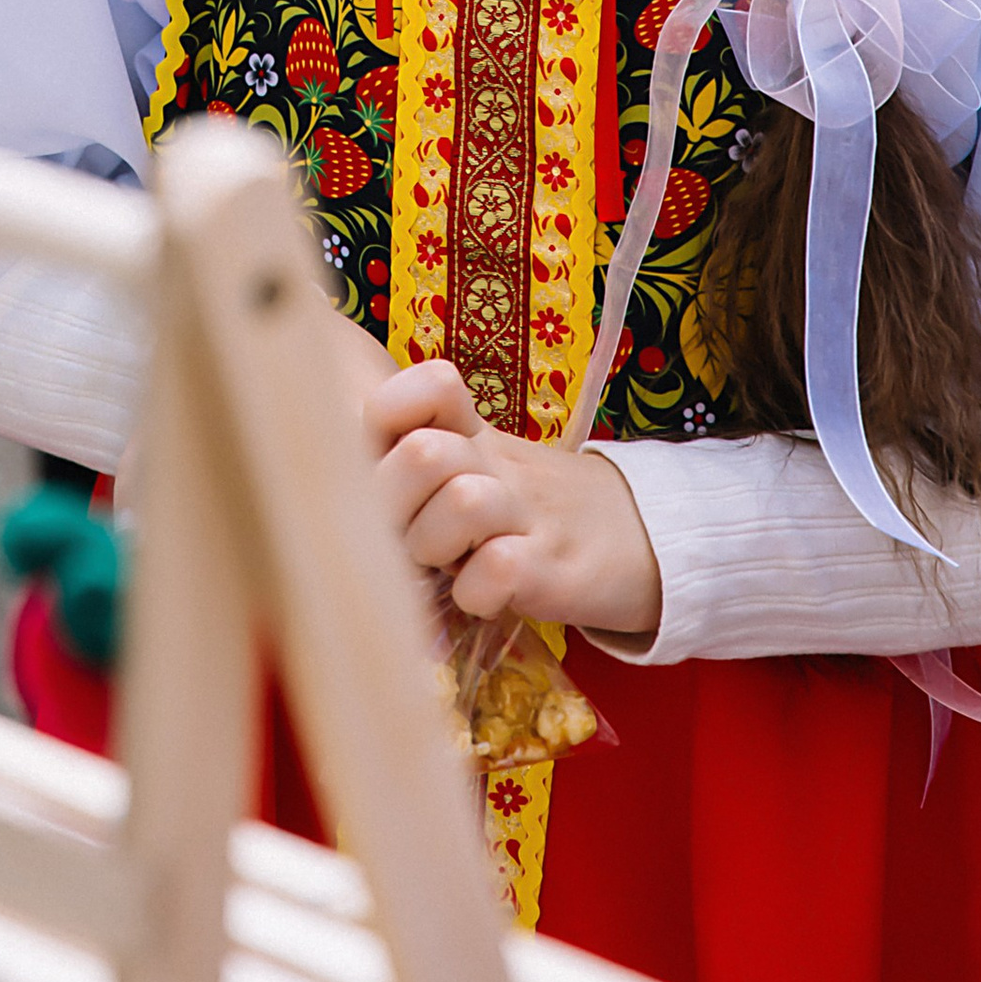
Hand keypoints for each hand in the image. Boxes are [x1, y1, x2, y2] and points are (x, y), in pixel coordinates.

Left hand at [360, 355, 660, 637]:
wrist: (645, 540)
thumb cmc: (534, 514)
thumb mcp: (482, 472)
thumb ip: (417, 472)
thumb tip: (335, 499)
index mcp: (474, 436)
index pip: (431, 385)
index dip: (392, 418)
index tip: (386, 464)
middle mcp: (498, 465)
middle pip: (424, 453)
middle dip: (400, 508)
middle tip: (414, 540)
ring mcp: (530, 514)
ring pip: (461, 502)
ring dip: (439, 549)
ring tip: (453, 566)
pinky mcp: (557, 569)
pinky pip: (498, 570)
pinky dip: (478, 593)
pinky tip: (485, 596)